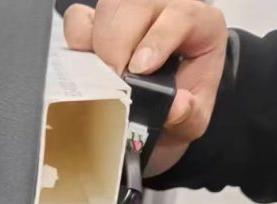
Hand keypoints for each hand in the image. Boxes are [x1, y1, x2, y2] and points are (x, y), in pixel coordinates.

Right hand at [64, 0, 227, 174]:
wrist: (160, 118)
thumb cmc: (178, 108)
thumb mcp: (192, 120)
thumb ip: (189, 114)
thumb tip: (174, 106)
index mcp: (199, 25)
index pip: (181, 15)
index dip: (157, 39)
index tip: (139, 69)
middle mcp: (164, 10)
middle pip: (135, 4)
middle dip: (117, 43)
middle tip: (111, 79)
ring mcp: (129, 13)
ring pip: (107, 7)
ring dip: (96, 42)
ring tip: (98, 75)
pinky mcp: (98, 22)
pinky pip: (78, 18)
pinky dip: (77, 40)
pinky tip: (86, 65)